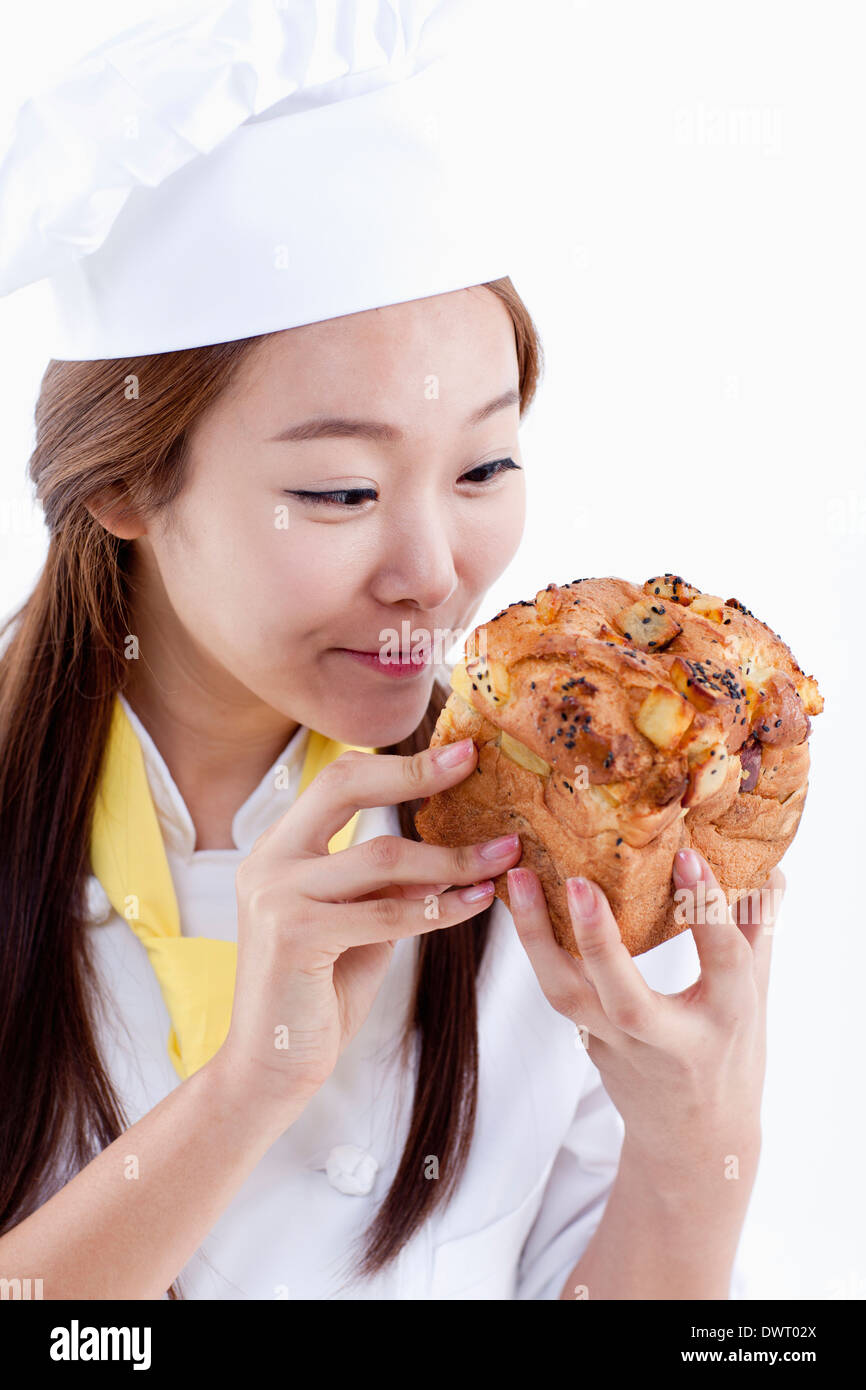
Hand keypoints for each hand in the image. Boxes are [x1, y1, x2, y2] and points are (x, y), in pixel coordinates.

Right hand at [215, 737, 521, 1127]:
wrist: (269, 1070)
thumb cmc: (318, 995)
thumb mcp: (362, 924)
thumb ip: (392, 884)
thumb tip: (451, 849)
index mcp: (279, 848)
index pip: (340, 781)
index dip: (400, 765)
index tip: (459, 754)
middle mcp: (268, 860)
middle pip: (344, 786)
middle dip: (415, 773)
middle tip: (472, 764)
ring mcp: (275, 894)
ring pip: (381, 856)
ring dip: (452, 857)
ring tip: (505, 853)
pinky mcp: (293, 934)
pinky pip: (388, 912)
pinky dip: (442, 907)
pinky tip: (479, 900)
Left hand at [507, 850, 784, 1184]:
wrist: (695, 1140)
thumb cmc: (730, 1056)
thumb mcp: (755, 997)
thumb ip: (756, 931)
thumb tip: (766, 867)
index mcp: (725, 1019)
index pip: (722, 961)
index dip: (705, 909)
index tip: (685, 854)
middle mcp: (668, 1039)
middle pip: (626, 999)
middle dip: (600, 941)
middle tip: (579, 882)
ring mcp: (619, 1046)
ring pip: (566, 996)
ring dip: (537, 937)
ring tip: (519, 879)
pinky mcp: (586, 1042)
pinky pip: (554, 989)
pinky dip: (534, 945)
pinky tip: (519, 899)